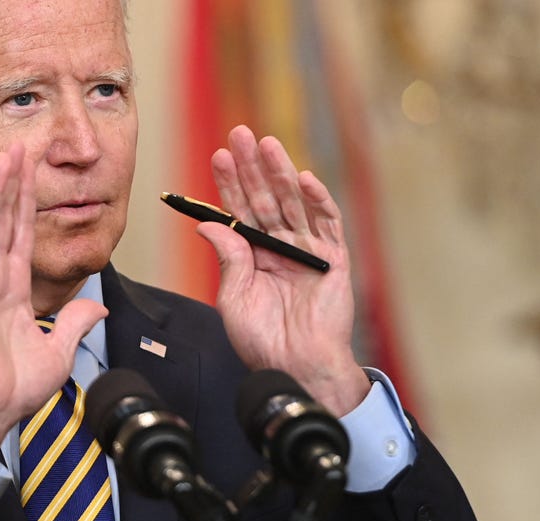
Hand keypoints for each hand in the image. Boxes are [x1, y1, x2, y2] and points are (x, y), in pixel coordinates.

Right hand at [0, 143, 107, 464]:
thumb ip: (75, 324)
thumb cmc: (14, 388)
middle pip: (3, 222)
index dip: (27, 203)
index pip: (20, 236)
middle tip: (17, 149)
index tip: (32, 174)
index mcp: (13, 291)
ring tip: (2, 159)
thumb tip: (100, 310)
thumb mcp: (59, 351)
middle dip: (12, 185)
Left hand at [197, 126, 367, 415]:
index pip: (240, 211)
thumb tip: (206, 224)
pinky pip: (327, 224)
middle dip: (253, 167)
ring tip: (266, 144)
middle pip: (265, 198)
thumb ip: (228, 258)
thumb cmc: (262, 340)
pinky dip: (317, 201)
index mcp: (254, 256)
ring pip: (292, 203)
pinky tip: (303, 178)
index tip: (218, 156)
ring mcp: (307, 250)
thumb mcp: (234, 296)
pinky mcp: (333, 260)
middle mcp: (280, 248)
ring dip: (281, 172)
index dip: (230, 184)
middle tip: (240, 134)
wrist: (295, 366)